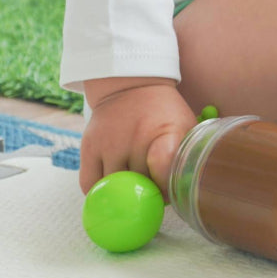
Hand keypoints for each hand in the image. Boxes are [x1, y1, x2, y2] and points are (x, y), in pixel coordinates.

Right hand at [80, 78, 197, 198]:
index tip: (166, 189)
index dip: (164, 185)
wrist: (131, 85)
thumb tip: (183, 190)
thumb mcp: (184, 126)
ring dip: (122, 192)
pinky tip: (111, 186)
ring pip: (113, 188)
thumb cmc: (163, 113)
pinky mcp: (89, 147)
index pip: (163, 166)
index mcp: (167, 131)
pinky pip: (90, 185)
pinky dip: (100, 191)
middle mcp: (136, 137)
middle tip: (150, 187)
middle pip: (139, 184)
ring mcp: (110, 143)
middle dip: (146, 191)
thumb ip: (187, 156)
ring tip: (131, 183)